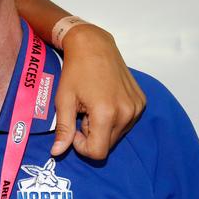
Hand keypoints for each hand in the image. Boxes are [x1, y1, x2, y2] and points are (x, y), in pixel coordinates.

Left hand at [51, 24, 145, 158]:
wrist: (94, 46)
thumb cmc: (75, 71)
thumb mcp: (64, 100)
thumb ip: (64, 129)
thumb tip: (57, 153)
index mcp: (107, 114)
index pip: (98, 152)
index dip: (82, 146)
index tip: (74, 129)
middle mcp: (127, 113)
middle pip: (108, 145)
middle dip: (92, 136)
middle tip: (82, 114)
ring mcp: (137, 107)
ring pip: (117, 135)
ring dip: (102, 128)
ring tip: (92, 107)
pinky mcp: (141, 102)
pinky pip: (126, 123)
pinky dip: (113, 119)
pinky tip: (103, 101)